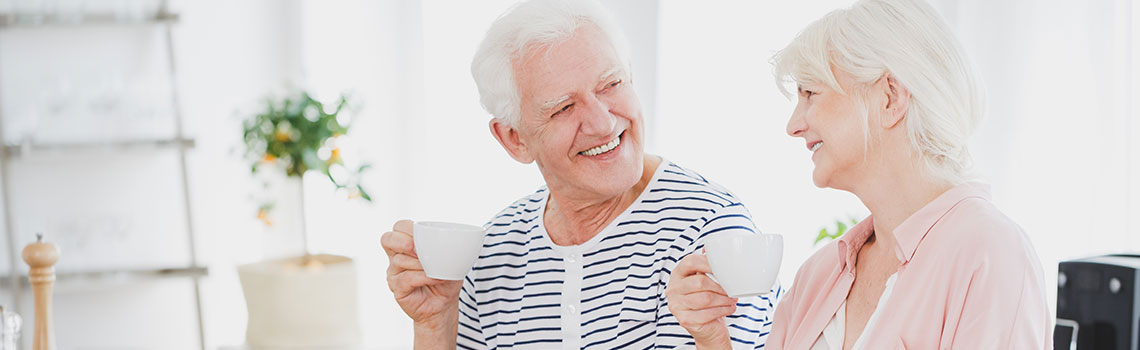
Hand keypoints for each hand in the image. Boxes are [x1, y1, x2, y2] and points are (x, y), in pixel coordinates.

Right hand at [381, 220, 463, 340]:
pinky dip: (423, 277)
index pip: (398, 227)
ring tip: (436, 269)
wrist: (445, 304)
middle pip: (387, 239)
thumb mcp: (449, 258)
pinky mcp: (397, 289)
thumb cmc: (445, 278)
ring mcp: (394, 274)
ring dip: (420, 263)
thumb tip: (455, 237)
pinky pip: (406, 278)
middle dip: (402, 241)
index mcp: (406, 245)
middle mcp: (395, 258)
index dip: (407, 228)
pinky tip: (436, 278)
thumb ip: (446, 245)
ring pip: (400, 261)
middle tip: (418, 249)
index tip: (424, 235)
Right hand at [665, 253, 736, 348]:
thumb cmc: (707, 299)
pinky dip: (721, 311)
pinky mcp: (683, 319)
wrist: (706, 327)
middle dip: (720, 286)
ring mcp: (676, 305)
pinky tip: (729, 309)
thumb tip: (711, 248)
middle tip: (732, 290)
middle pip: (699, 282)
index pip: (690, 262)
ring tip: (732, 300)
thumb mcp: (705, 280)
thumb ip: (706, 265)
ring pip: (705, 299)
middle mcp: (673, 288)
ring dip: (723, 300)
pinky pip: (706, 314)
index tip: (724, 267)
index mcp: (678, 274)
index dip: (707, 263)